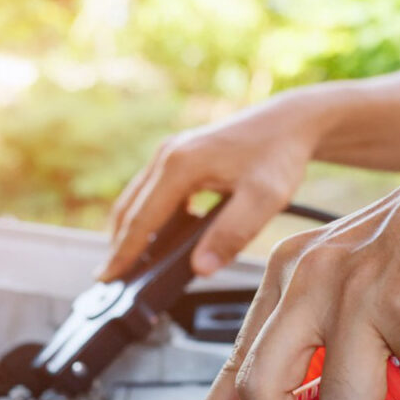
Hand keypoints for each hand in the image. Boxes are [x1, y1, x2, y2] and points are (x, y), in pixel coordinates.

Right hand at [98, 89, 328, 281]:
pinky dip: (145, 216)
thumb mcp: (264, 199)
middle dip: (118, 245)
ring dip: (129, 230)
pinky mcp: (179, 154)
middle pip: (129, 208)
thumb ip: (232, 234)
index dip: (124, 253)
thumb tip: (200, 269)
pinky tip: (155, 238)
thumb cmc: (280, 156)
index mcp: (179, 166)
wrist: (292, 121)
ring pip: (136, 198)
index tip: (107, 278)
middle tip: (109, 278)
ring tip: (126, 262)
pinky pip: (151, 190)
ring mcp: (171, 151)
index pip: (142, 220)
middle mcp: (167, 154)